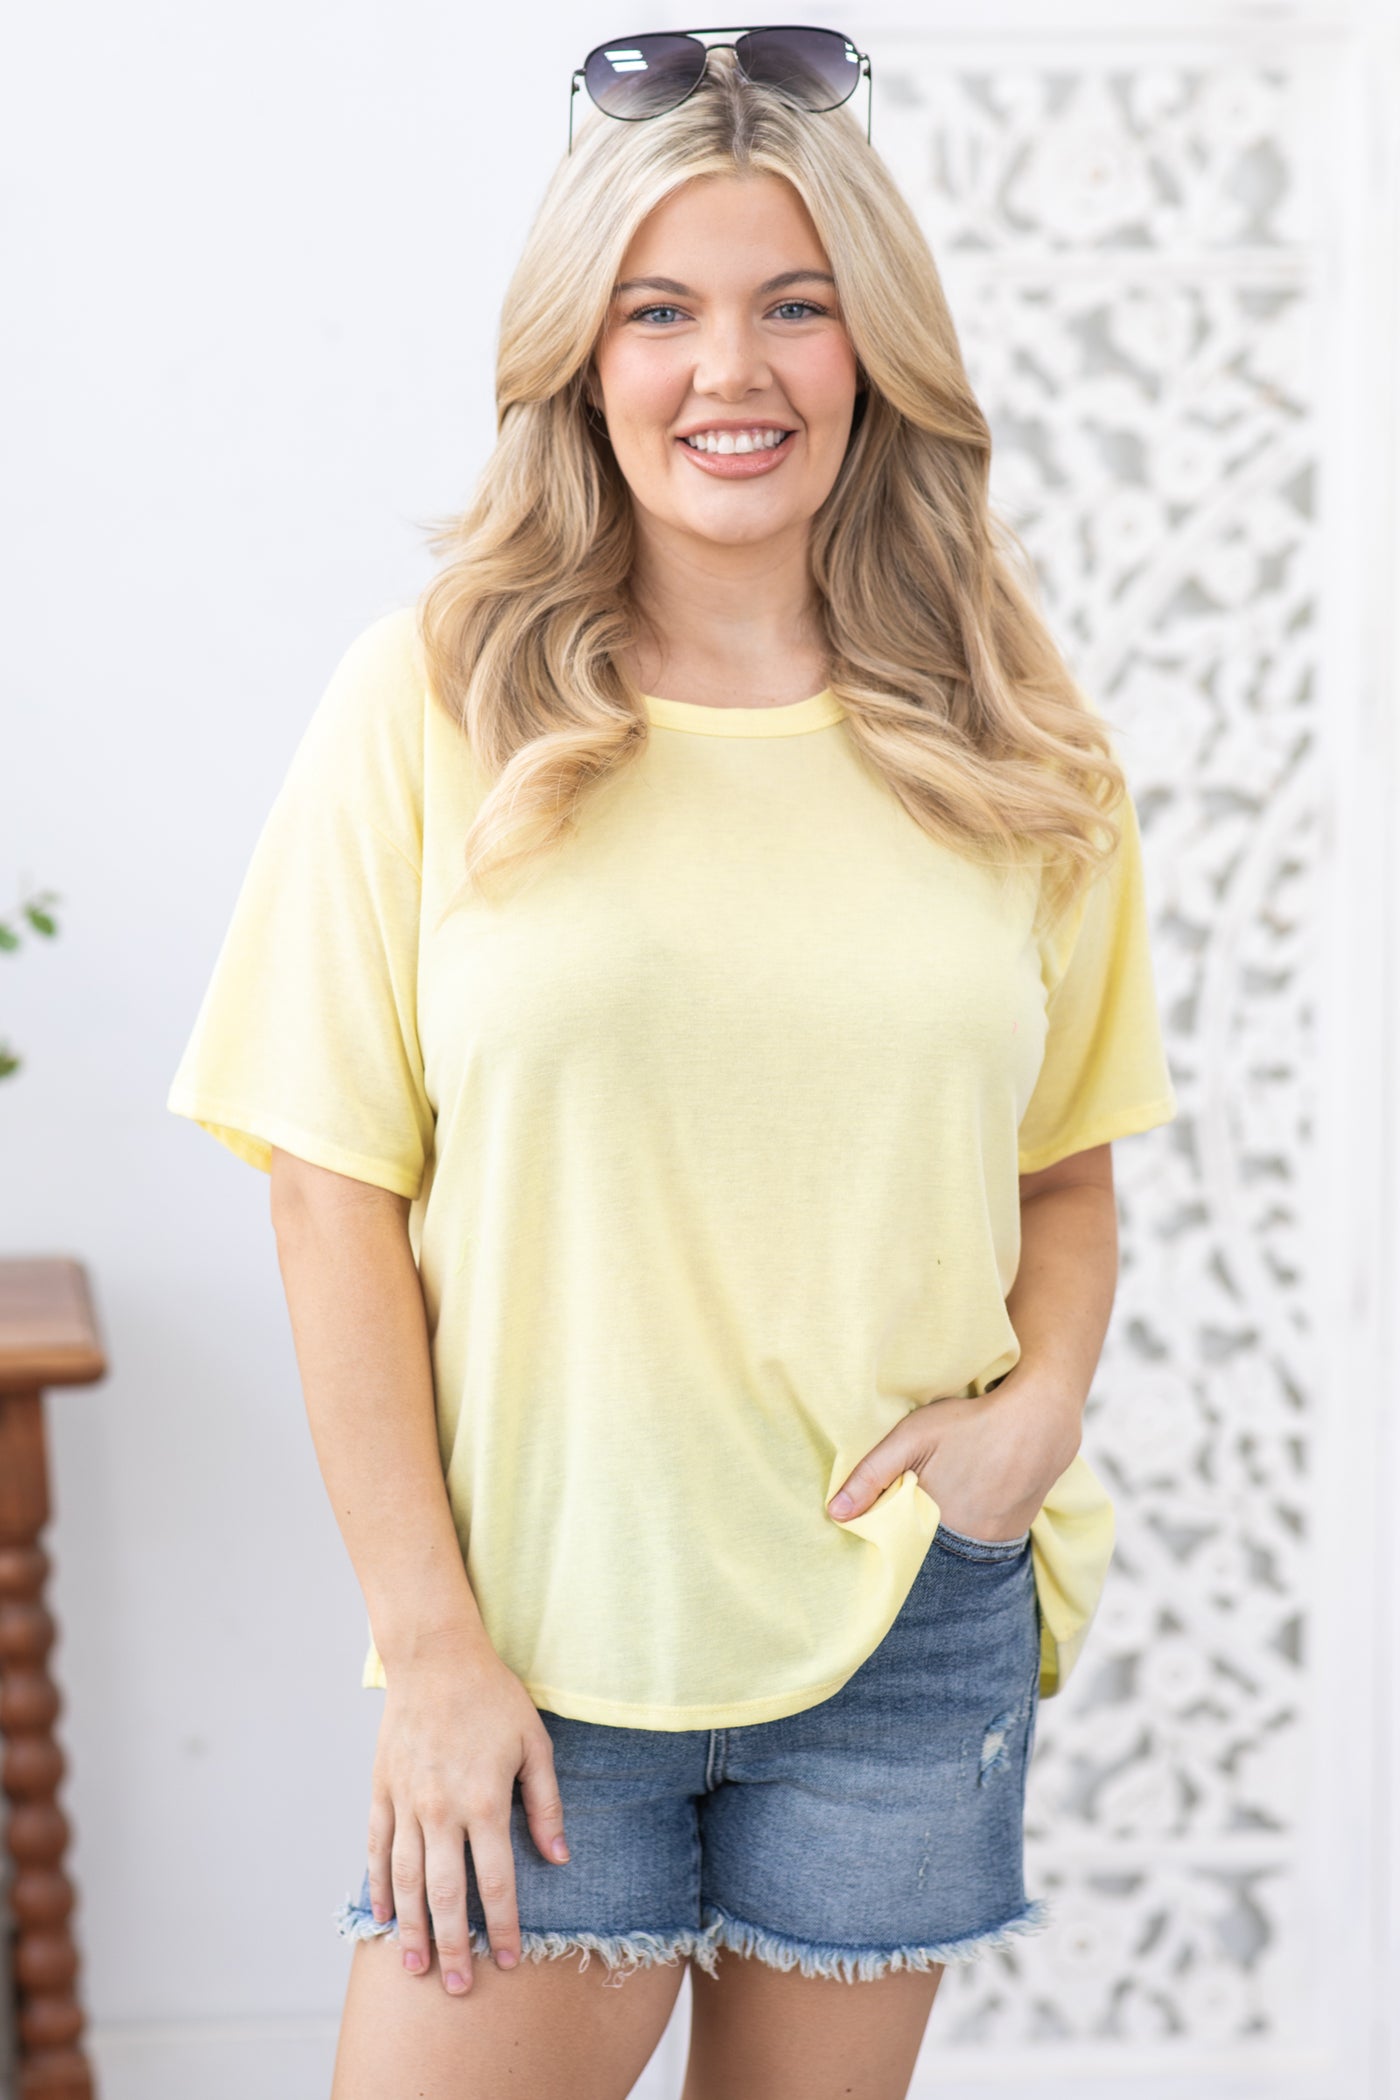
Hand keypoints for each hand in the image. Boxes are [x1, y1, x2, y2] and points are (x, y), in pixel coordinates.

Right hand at [367, 1640, 569, 1995]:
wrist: (435, 1657)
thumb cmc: (493, 1697)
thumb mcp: (534, 1744)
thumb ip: (545, 1804)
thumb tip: (559, 1857)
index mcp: (484, 1801)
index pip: (496, 1882)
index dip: (504, 1927)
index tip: (509, 1961)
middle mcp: (441, 1810)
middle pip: (447, 1894)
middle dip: (454, 1946)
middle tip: (457, 1987)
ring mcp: (406, 1802)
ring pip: (406, 1880)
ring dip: (412, 1928)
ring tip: (417, 1967)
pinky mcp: (382, 1790)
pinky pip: (376, 1849)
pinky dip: (379, 1887)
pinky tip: (384, 1917)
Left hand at [826, 1373, 1081, 1540]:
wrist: (1041, 1421)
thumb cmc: (971, 1424)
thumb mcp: (912, 1437)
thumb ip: (871, 1474)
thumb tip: (834, 1514)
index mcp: (936, 1526)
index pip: (900, 1552)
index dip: (887, 1541)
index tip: (878, 1527)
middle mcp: (968, 1546)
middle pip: (929, 1554)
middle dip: (914, 1540)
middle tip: (911, 1510)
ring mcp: (995, 1544)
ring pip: (957, 1551)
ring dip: (943, 1537)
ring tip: (941, 1503)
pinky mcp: (1014, 1535)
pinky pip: (982, 1544)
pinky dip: (970, 1531)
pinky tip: (968, 1501)